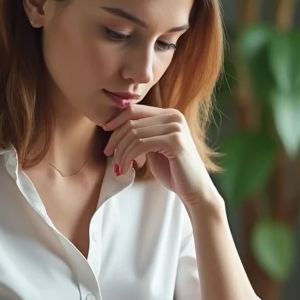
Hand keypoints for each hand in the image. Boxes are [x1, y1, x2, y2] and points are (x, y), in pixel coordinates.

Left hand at [102, 105, 217, 207]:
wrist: (194, 190)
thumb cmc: (173, 171)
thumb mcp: (154, 148)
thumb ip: (142, 135)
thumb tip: (114, 128)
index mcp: (169, 114)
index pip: (135, 110)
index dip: (116, 120)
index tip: (106, 133)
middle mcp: (174, 116)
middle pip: (132, 121)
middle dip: (116, 139)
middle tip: (108, 154)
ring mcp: (175, 127)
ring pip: (134, 133)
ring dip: (121, 152)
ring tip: (120, 166)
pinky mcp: (175, 141)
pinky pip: (141, 144)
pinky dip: (128, 157)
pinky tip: (126, 169)